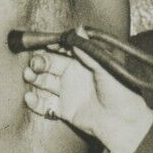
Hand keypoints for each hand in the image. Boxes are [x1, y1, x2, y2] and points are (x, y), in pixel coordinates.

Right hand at [23, 46, 152, 152]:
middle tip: (34, 64)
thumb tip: (78, 29)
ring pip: (45, 82)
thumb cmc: (122, 93)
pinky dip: (35, 102)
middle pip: (50, 65)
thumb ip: (89, 52)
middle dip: (40, 62)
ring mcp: (67, 92)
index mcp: (83, 62)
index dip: (52, 46)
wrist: (124, 123)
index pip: (63, 50)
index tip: (42, 43)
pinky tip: (29, 98)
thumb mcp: (106, 69)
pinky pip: (45, 104)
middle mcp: (73, 75)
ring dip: (35, 78)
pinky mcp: (64, 109)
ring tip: (28, 76)